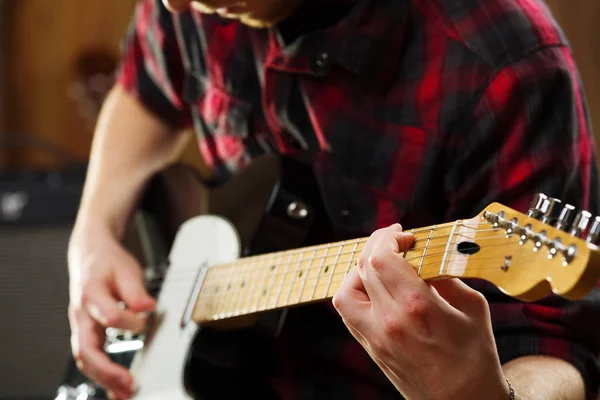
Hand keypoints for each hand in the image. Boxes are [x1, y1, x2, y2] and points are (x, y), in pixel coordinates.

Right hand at [68, 224, 155, 399]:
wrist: (89, 255)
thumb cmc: (108, 262)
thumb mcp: (126, 268)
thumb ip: (136, 290)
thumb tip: (147, 308)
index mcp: (91, 293)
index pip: (107, 316)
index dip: (129, 321)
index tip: (145, 320)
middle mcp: (81, 314)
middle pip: (85, 349)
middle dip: (106, 369)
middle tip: (129, 382)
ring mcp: (80, 325)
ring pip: (84, 359)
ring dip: (104, 379)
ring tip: (125, 393)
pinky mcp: (86, 332)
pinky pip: (89, 358)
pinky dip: (102, 375)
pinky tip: (117, 389)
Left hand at [332, 224, 509, 399]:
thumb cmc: (474, 358)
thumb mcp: (473, 307)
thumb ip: (446, 276)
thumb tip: (427, 255)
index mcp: (417, 307)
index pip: (382, 257)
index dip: (388, 237)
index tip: (403, 235)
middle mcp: (389, 320)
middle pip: (364, 267)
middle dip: (378, 245)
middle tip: (396, 243)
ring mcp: (375, 336)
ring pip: (346, 290)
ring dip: (360, 270)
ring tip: (382, 266)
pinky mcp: (370, 347)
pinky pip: (348, 311)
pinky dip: (355, 292)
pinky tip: (374, 288)